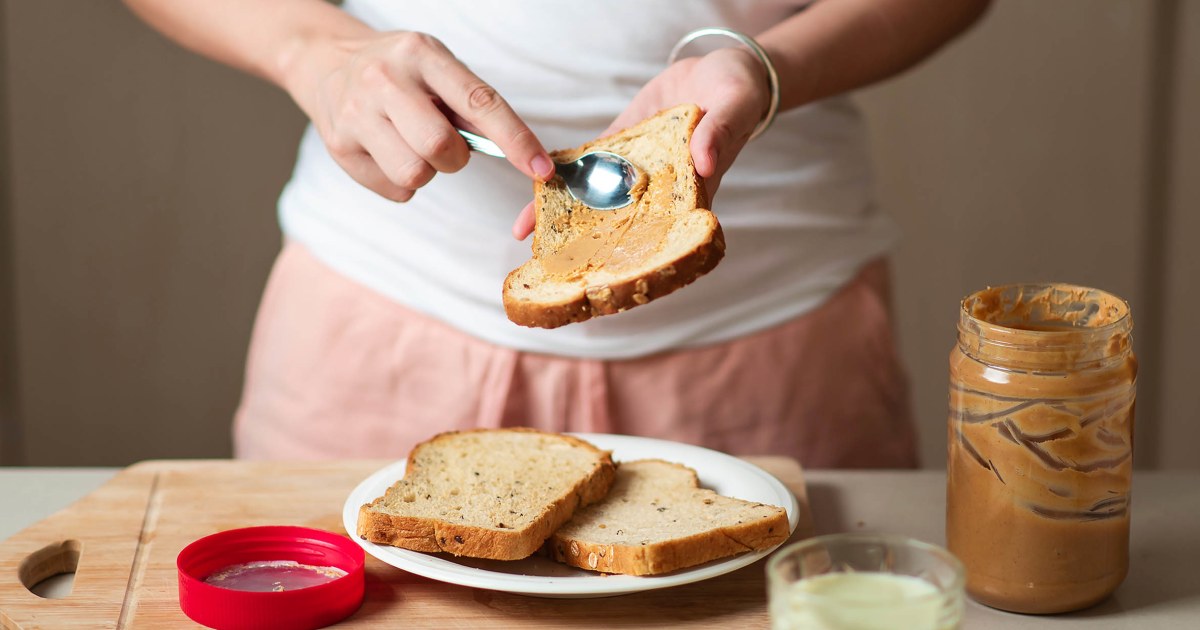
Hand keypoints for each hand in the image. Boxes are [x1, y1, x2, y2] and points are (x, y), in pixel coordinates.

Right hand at [288, 31, 554, 202]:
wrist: (326, 62)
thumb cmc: (399, 70)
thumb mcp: (435, 65)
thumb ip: (470, 103)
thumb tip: (517, 151)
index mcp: (421, 54)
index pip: (479, 102)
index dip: (515, 140)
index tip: (541, 169)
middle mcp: (385, 80)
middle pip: (440, 147)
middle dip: (455, 159)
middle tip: (446, 147)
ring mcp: (356, 114)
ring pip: (416, 175)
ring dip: (428, 172)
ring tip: (413, 147)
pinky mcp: (340, 147)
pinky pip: (395, 190)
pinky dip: (403, 182)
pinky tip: (390, 154)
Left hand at [512, 47, 768, 238]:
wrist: (720, 70)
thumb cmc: (739, 94)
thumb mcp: (736, 107)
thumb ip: (720, 133)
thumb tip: (704, 163)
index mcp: (691, 193)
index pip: (660, 235)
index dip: (631, 258)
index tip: (601, 279)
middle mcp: (659, 189)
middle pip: (618, 225)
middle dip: (582, 244)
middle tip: (545, 261)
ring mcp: (635, 169)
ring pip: (595, 197)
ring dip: (562, 213)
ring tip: (524, 230)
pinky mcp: (621, 145)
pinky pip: (589, 163)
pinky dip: (564, 173)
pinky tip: (536, 185)